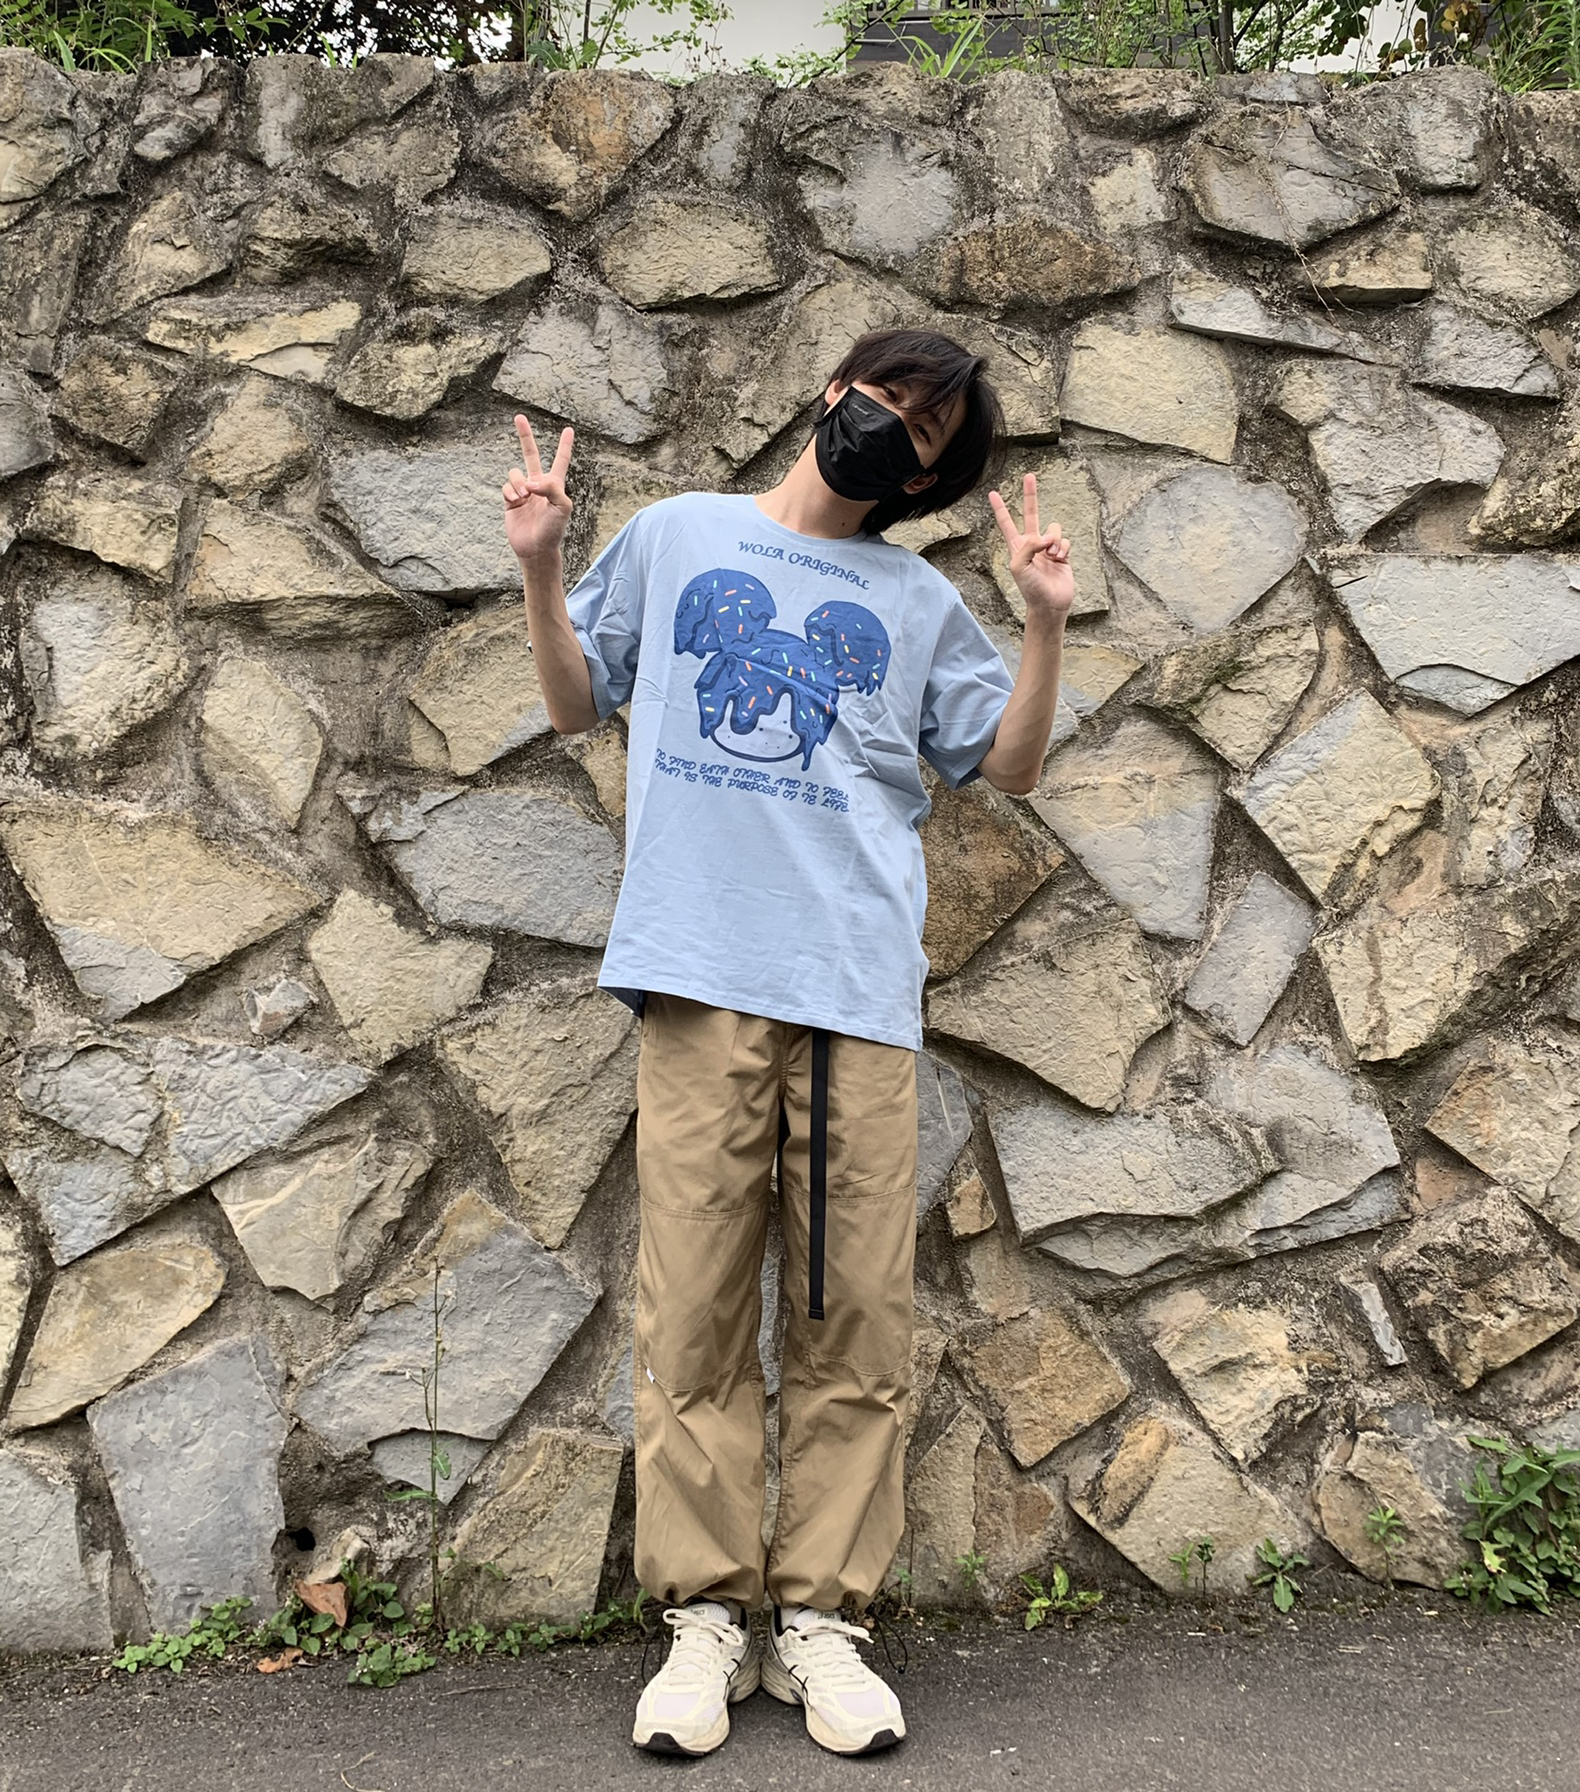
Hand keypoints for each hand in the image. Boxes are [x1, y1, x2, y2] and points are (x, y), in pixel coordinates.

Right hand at [502, 414, 573, 564]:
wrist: (536, 548)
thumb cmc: (553, 529)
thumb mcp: (562, 506)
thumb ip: (551, 487)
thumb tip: (530, 481)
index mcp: (555, 484)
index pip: (560, 460)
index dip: (564, 446)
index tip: (569, 430)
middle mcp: (538, 485)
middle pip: (530, 454)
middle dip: (524, 436)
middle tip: (519, 417)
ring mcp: (523, 492)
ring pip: (515, 473)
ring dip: (518, 483)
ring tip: (524, 497)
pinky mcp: (510, 500)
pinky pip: (506, 486)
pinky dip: (510, 492)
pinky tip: (516, 502)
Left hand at [989, 473, 1073, 619]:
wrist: (1049, 604)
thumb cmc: (1031, 589)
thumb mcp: (1019, 566)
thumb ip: (1028, 546)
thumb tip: (1046, 536)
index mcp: (1017, 547)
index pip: (1007, 523)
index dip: (1000, 509)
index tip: (993, 493)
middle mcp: (1032, 544)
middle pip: (1031, 514)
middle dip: (1030, 495)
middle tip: (1029, 476)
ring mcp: (1048, 548)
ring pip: (1054, 529)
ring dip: (1054, 540)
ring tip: (1052, 555)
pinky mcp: (1062, 554)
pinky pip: (1065, 541)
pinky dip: (1063, 549)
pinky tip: (1060, 560)